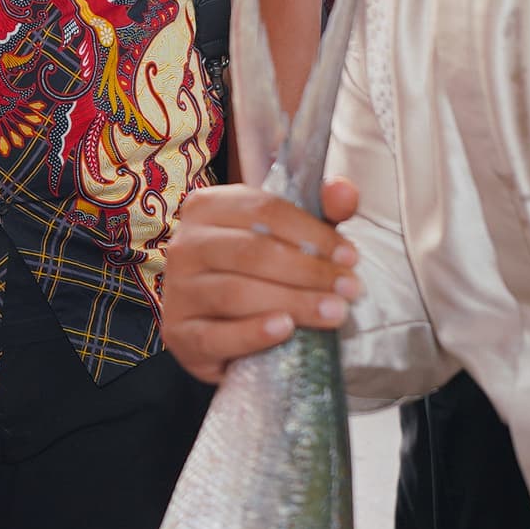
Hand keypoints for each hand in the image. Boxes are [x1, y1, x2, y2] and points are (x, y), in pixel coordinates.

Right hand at [158, 178, 360, 383]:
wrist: (218, 326)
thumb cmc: (258, 272)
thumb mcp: (289, 236)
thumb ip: (321, 211)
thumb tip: (345, 192)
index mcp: (208, 207)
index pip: (265, 211)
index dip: (313, 233)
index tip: (351, 257)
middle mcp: (185, 244)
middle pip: (251, 252)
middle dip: (308, 270)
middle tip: (350, 289)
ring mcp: (178, 291)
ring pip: (235, 293)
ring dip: (293, 302)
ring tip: (334, 312)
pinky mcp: (180, 335)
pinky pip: (216, 336)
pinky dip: (252, 333)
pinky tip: (285, 330)